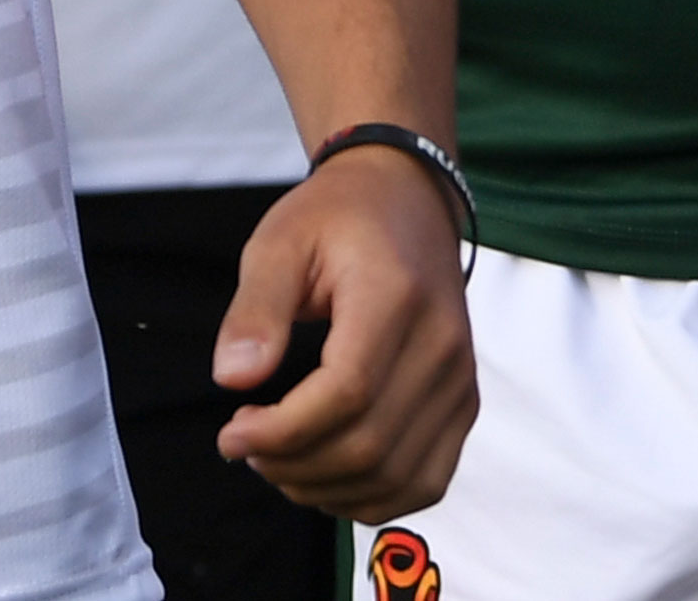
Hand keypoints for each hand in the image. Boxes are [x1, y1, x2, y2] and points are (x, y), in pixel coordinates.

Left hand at [213, 142, 476, 519]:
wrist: (409, 198)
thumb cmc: (338, 219)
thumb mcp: (280, 242)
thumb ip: (255, 309)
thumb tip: (233, 379)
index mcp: (397, 297)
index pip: (346, 394)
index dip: (282, 432)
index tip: (231, 431)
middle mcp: (443, 344)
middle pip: (369, 446)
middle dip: (292, 466)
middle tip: (246, 445)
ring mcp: (460, 379)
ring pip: (396, 477)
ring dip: (325, 489)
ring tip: (280, 460)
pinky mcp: (465, 403)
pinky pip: (426, 482)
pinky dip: (372, 498)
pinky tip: (326, 476)